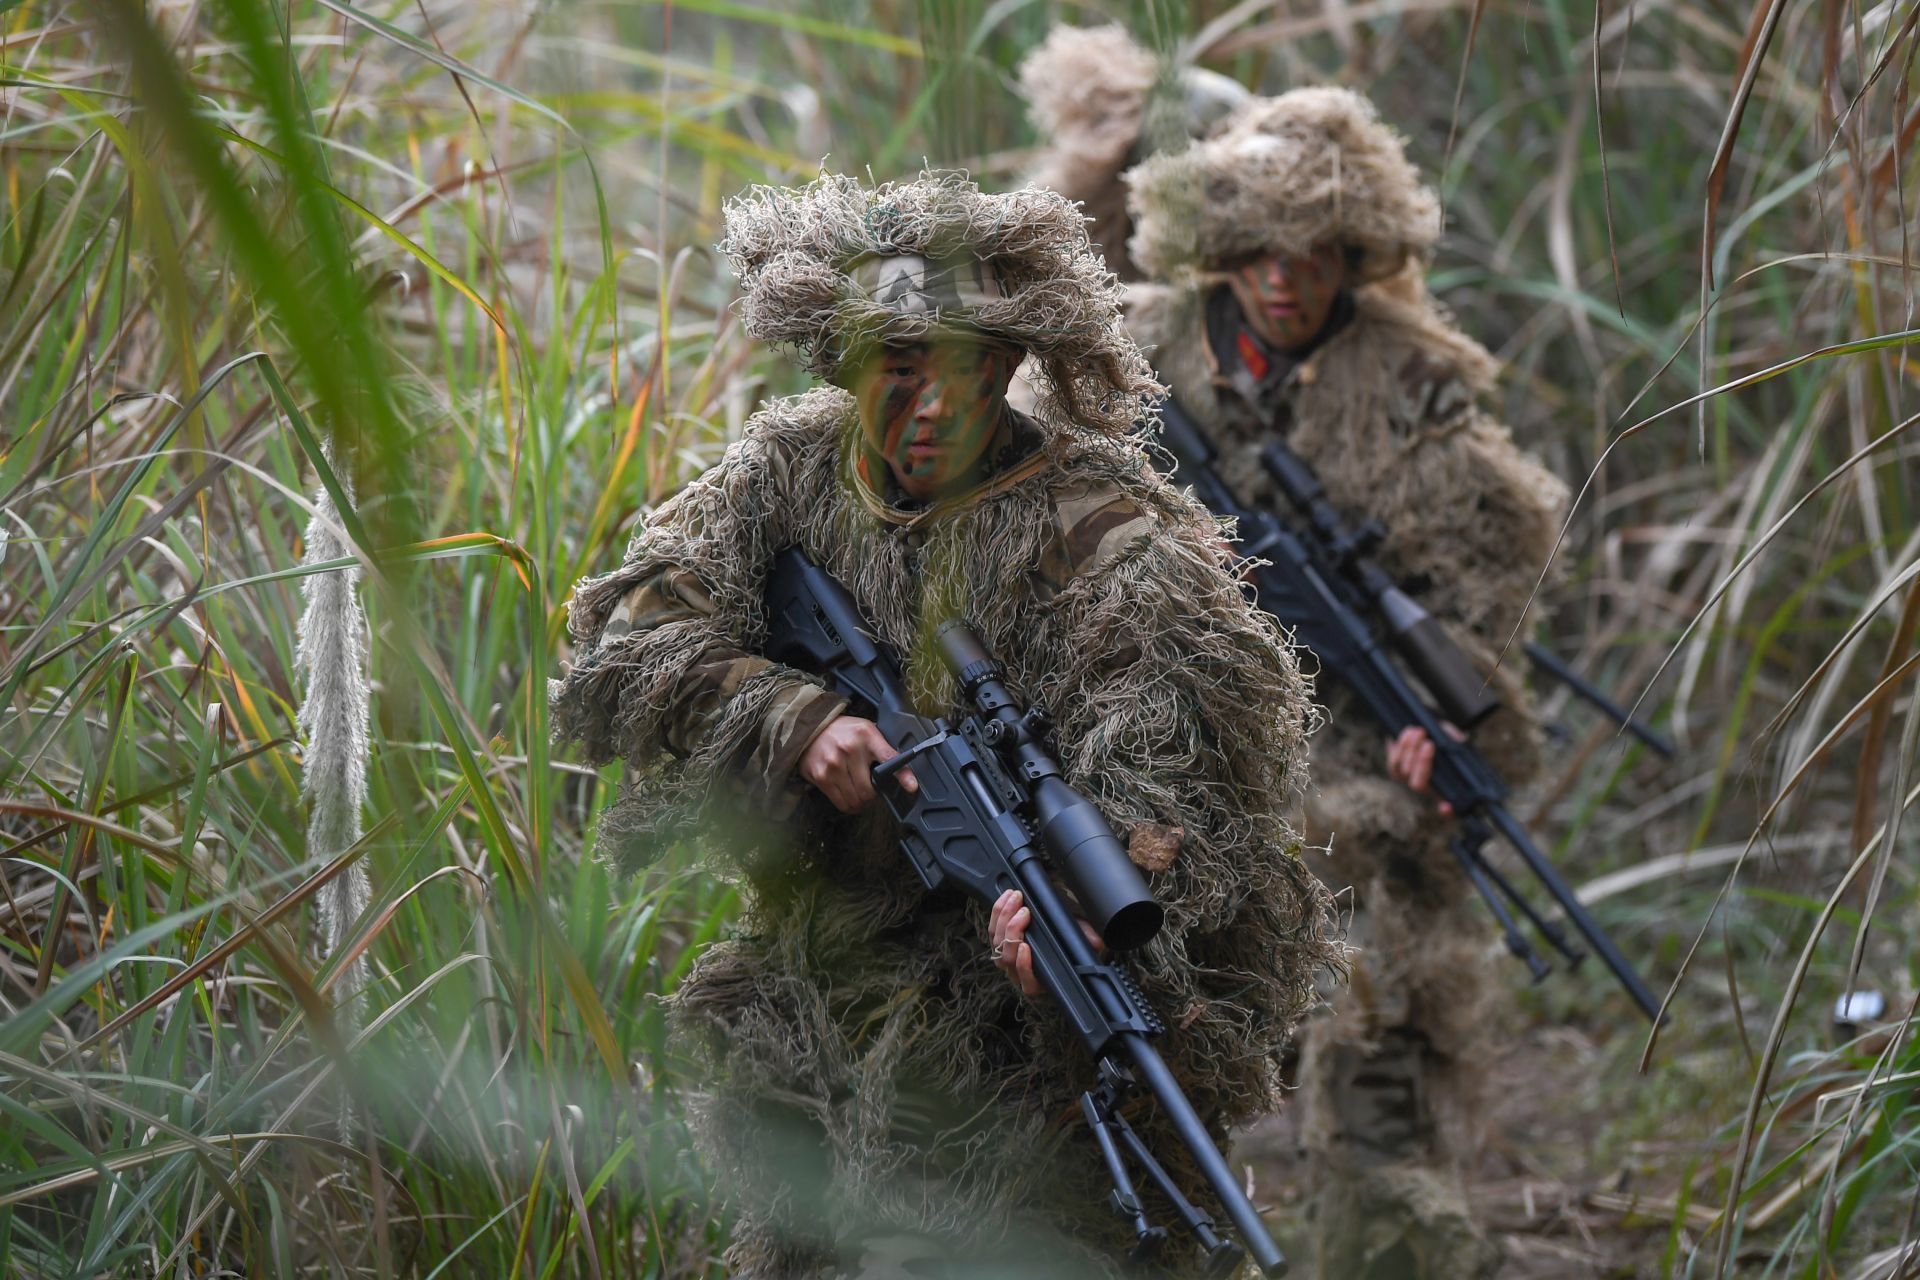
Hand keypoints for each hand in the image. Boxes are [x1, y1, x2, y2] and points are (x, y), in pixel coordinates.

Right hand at [799, 716, 917, 812]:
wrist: (812, 728)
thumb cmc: (843, 731)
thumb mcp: (866, 730)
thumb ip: (882, 747)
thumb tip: (902, 769)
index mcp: (866, 735)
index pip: (888, 757)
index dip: (902, 775)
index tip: (912, 787)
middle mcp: (849, 749)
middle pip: (869, 789)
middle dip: (874, 795)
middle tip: (873, 791)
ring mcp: (833, 764)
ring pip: (856, 799)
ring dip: (862, 802)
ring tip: (861, 795)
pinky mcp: (821, 776)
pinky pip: (841, 803)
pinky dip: (849, 806)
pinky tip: (850, 798)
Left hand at [989, 889, 1103, 998]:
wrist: (1053, 930)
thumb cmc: (1065, 940)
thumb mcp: (1078, 937)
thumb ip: (1085, 939)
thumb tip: (1097, 943)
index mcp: (1040, 981)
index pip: (1028, 982)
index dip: (1023, 965)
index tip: (1026, 947)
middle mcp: (1019, 974)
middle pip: (1007, 957)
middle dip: (1013, 931)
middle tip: (1024, 911)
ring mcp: (1006, 959)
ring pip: (997, 943)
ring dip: (1004, 918)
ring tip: (1015, 899)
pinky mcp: (997, 943)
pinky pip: (992, 930)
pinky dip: (997, 913)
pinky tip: (1006, 898)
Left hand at [1384, 723, 1465, 815]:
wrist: (1422, 732)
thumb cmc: (1442, 738)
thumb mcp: (1453, 737)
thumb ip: (1456, 739)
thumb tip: (1459, 739)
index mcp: (1444, 786)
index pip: (1448, 809)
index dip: (1448, 811)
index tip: (1446, 807)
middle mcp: (1425, 787)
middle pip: (1419, 784)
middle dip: (1423, 764)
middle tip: (1429, 744)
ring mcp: (1407, 779)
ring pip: (1403, 771)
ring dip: (1410, 750)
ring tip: (1419, 732)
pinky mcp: (1394, 769)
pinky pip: (1393, 762)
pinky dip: (1400, 747)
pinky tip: (1409, 733)